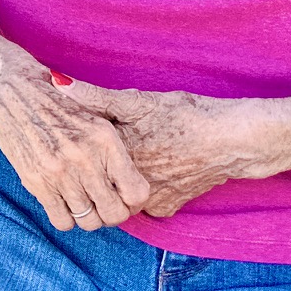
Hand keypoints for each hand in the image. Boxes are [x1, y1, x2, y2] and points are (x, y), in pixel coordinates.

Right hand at [0, 58, 150, 232]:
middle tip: (103, 202)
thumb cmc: (54, 100)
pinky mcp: (36, 181)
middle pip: (114, 213)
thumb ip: (113, 151)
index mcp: (105, 138)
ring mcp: (59, 171)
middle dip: (112, 213)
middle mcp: (85, 157)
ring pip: (89, 221)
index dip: (133, 202)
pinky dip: (65, 216)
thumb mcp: (92, 113)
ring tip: (81, 199)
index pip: (137, 193)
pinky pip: (62, 221)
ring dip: (88, 215)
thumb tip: (132, 191)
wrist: (8, 88)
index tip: (123, 196)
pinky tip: (62, 200)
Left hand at [55, 80, 258, 217]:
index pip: (81, 156)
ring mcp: (149, 200)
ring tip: (128, 153)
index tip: (75, 134)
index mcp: (117, 156)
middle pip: (97, 178)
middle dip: (93, 165)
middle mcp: (129, 183)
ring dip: (116, 177)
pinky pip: (143, 202)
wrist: (232, 142)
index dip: (77, 143)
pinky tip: (149, 166)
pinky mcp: (167, 207)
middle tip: (101, 146)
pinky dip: (141, 187)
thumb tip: (57, 82)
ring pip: (118, 193)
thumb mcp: (138, 101)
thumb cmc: (185, 115)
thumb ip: (95, 96)